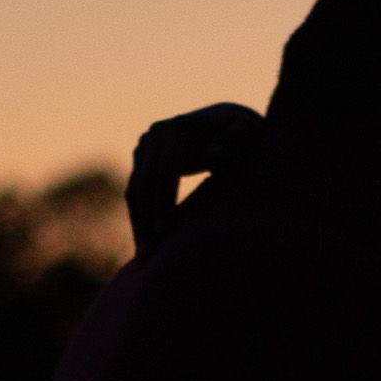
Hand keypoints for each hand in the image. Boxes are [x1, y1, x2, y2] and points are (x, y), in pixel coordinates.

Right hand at [126, 99, 268, 246]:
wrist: (226, 124)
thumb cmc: (243, 135)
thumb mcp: (245, 135)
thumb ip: (233, 143)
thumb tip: (213, 156)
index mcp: (176, 129)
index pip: (163, 172)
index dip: (162, 203)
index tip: (164, 233)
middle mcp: (154, 135)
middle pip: (144, 183)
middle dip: (146, 221)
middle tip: (150, 255)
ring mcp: (145, 146)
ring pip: (135, 190)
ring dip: (138, 223)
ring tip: (144, 256)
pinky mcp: (142, 160)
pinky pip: (136, 192)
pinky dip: (139, 217)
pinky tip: (145, 242)